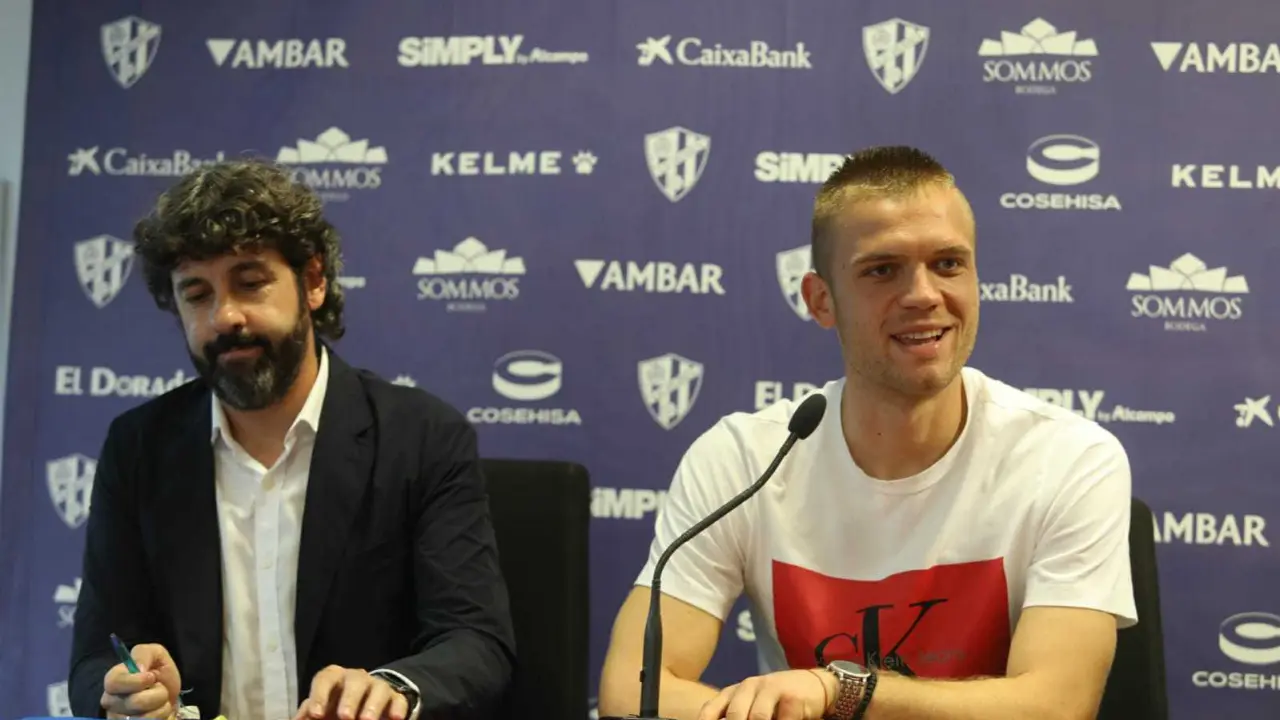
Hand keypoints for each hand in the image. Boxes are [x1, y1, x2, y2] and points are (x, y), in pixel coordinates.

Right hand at [100, 643, 181, 719]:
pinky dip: (161, 717)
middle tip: (160, 689)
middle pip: (134, 702)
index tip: (151, 677)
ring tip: (160, 701)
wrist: (170, 696)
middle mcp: (111, 701)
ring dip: (161, 708)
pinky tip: (158, 712)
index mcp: (113, 680)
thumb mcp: (156, 654)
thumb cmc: (160, 673)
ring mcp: (118, 718)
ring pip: (144, 717)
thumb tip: (139, 668)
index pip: (114, 682)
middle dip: (157, 694)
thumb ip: (144, 654)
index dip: (137, 681)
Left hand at [294, 666, 411, 719]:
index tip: (316, 715)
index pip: (326, 678)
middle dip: (349, 699)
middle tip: (345, 717)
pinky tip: (394, 719)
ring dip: (373, 705)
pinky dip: (397, 709)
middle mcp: (357, 678)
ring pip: (378, 689)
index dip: (320, 695)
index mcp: (335, 678)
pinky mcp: (396, 698)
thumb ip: (310, 713)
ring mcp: (378, 687)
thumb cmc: (336, 706)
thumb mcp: (322, 708)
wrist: (366, 703)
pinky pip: (399, 700)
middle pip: (355, 681)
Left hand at [698, 668, 836, 719]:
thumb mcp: (752, 705)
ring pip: (757, 717)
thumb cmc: (776, 701)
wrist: (814, 685)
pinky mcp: (792, 698)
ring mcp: (771, 689)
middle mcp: (749, 687)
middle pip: (735, 715)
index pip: (711, 709)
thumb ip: (735, 714)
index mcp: (734, 692)